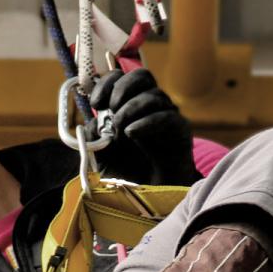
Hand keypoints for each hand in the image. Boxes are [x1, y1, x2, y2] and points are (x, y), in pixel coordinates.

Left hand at [90, 68, 198, 184]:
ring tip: (121, 129)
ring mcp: (166, 115)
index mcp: (128, 106)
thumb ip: (94, 135)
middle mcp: (149, 106)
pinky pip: (166, 116)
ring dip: (132, 108)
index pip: (121, 78)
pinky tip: (132, 133)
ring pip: (154, 95)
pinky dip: (146, 122)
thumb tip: (92, 120)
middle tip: (112, 107)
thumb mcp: (100, 155)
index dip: (107, 84)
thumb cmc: (127, 173)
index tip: (96, 103)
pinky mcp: (180, 129)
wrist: (150, 195)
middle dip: (123, 87)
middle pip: (142, 76)